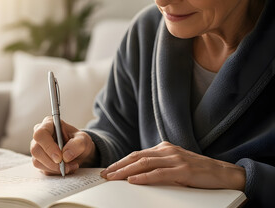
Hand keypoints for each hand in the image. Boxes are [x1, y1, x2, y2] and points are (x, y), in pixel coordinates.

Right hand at [30, 116, 96, 174]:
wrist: (79, 152)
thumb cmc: (79, 141)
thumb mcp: (84, 140)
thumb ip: (77, 144)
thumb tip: (65, 155)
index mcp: (49, 124)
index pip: (40, 134)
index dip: (48, 147)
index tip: (60, 158)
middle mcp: (40, 136)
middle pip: (36, 150)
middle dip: (52, 162)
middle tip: (66, 166)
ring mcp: (38, 148)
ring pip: (37, 161)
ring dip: (55, 168)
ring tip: (70, 167)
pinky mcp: (39, 160)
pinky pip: (42, 169)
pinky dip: (55, 172)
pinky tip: (65, 168)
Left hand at [100, 141, 244, 190]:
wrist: (224, 173)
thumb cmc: (198, 171)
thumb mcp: (175, 166)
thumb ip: (159, 166)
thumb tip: (137, 175)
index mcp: (164, 149)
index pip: (137, 154)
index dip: (121, 162)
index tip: (108, 169)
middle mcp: (168, 151)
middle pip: (136, 157)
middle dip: (118, 166)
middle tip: (105, 174)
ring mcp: (175, 159)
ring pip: (144, 164)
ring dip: (126, 171)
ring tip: (113, 177)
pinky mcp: (183, 170)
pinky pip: (159, 174)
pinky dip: (144, 177)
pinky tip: (133, 181)